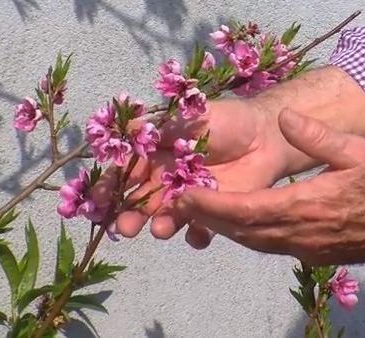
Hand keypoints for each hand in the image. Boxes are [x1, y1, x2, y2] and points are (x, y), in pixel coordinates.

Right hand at [93, 99, 294, 247]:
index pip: (127, 173)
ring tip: (160, 230)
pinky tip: (198, 236)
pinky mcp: (212, 212)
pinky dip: (196, 236)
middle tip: (125, 228)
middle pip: (142, 201)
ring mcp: (189, 198)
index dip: (111, 187)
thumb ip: (158, 126)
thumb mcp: (189, 115)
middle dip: (130, 215)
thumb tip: (122, 128)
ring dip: (160, 226)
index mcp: (158, 156)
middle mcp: (168, 180)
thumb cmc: (226, 121)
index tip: (98, 201)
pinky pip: (199, 229)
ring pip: (167, 217)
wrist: (266, 137)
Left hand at [177, 109, 364, 264]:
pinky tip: (234, 221)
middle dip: (207, 217)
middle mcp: (299, 234)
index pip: (247, 210)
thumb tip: (285, 117)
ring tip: (198, 211)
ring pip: (251, 241)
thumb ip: (318, 136)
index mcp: (307, 207)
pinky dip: (244, 233)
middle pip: (241, 229)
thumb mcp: (358, 152)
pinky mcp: (310, 254)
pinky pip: (266, 245)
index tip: (184, 197)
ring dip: (222, 227)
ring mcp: (305, 249)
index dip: (212, 205)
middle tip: (178, 204)